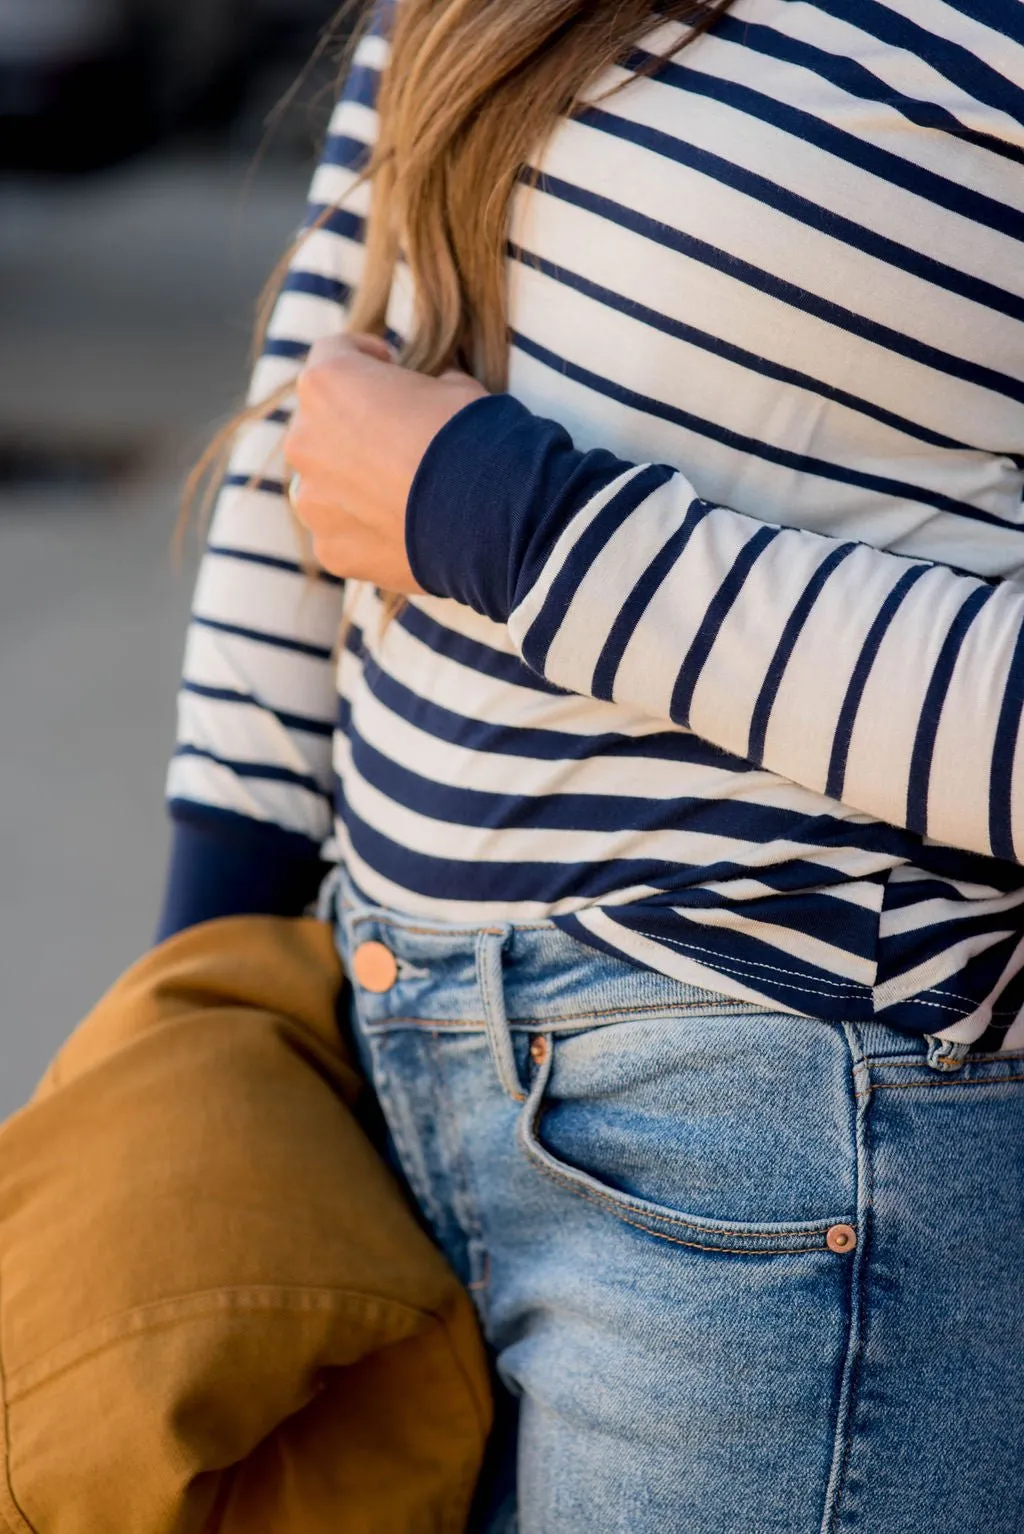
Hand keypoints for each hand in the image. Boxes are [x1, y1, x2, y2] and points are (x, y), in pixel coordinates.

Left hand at [283, 333, 486, 589]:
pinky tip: (404, 532)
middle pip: (319, 426)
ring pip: (324, 486)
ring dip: (352, 484)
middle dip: (352, 429)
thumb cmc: (471, 436)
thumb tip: (427, 397)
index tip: (387, 367)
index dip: (364, 359)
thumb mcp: (454, 387)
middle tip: (397, 442)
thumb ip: (422, 388)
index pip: (332, 355)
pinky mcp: (331, 549)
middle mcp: (304, 440)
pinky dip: (366, 531)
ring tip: (400, 495)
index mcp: (327, 385)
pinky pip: (342, 533)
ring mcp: (312, 501)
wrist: (489, 513)